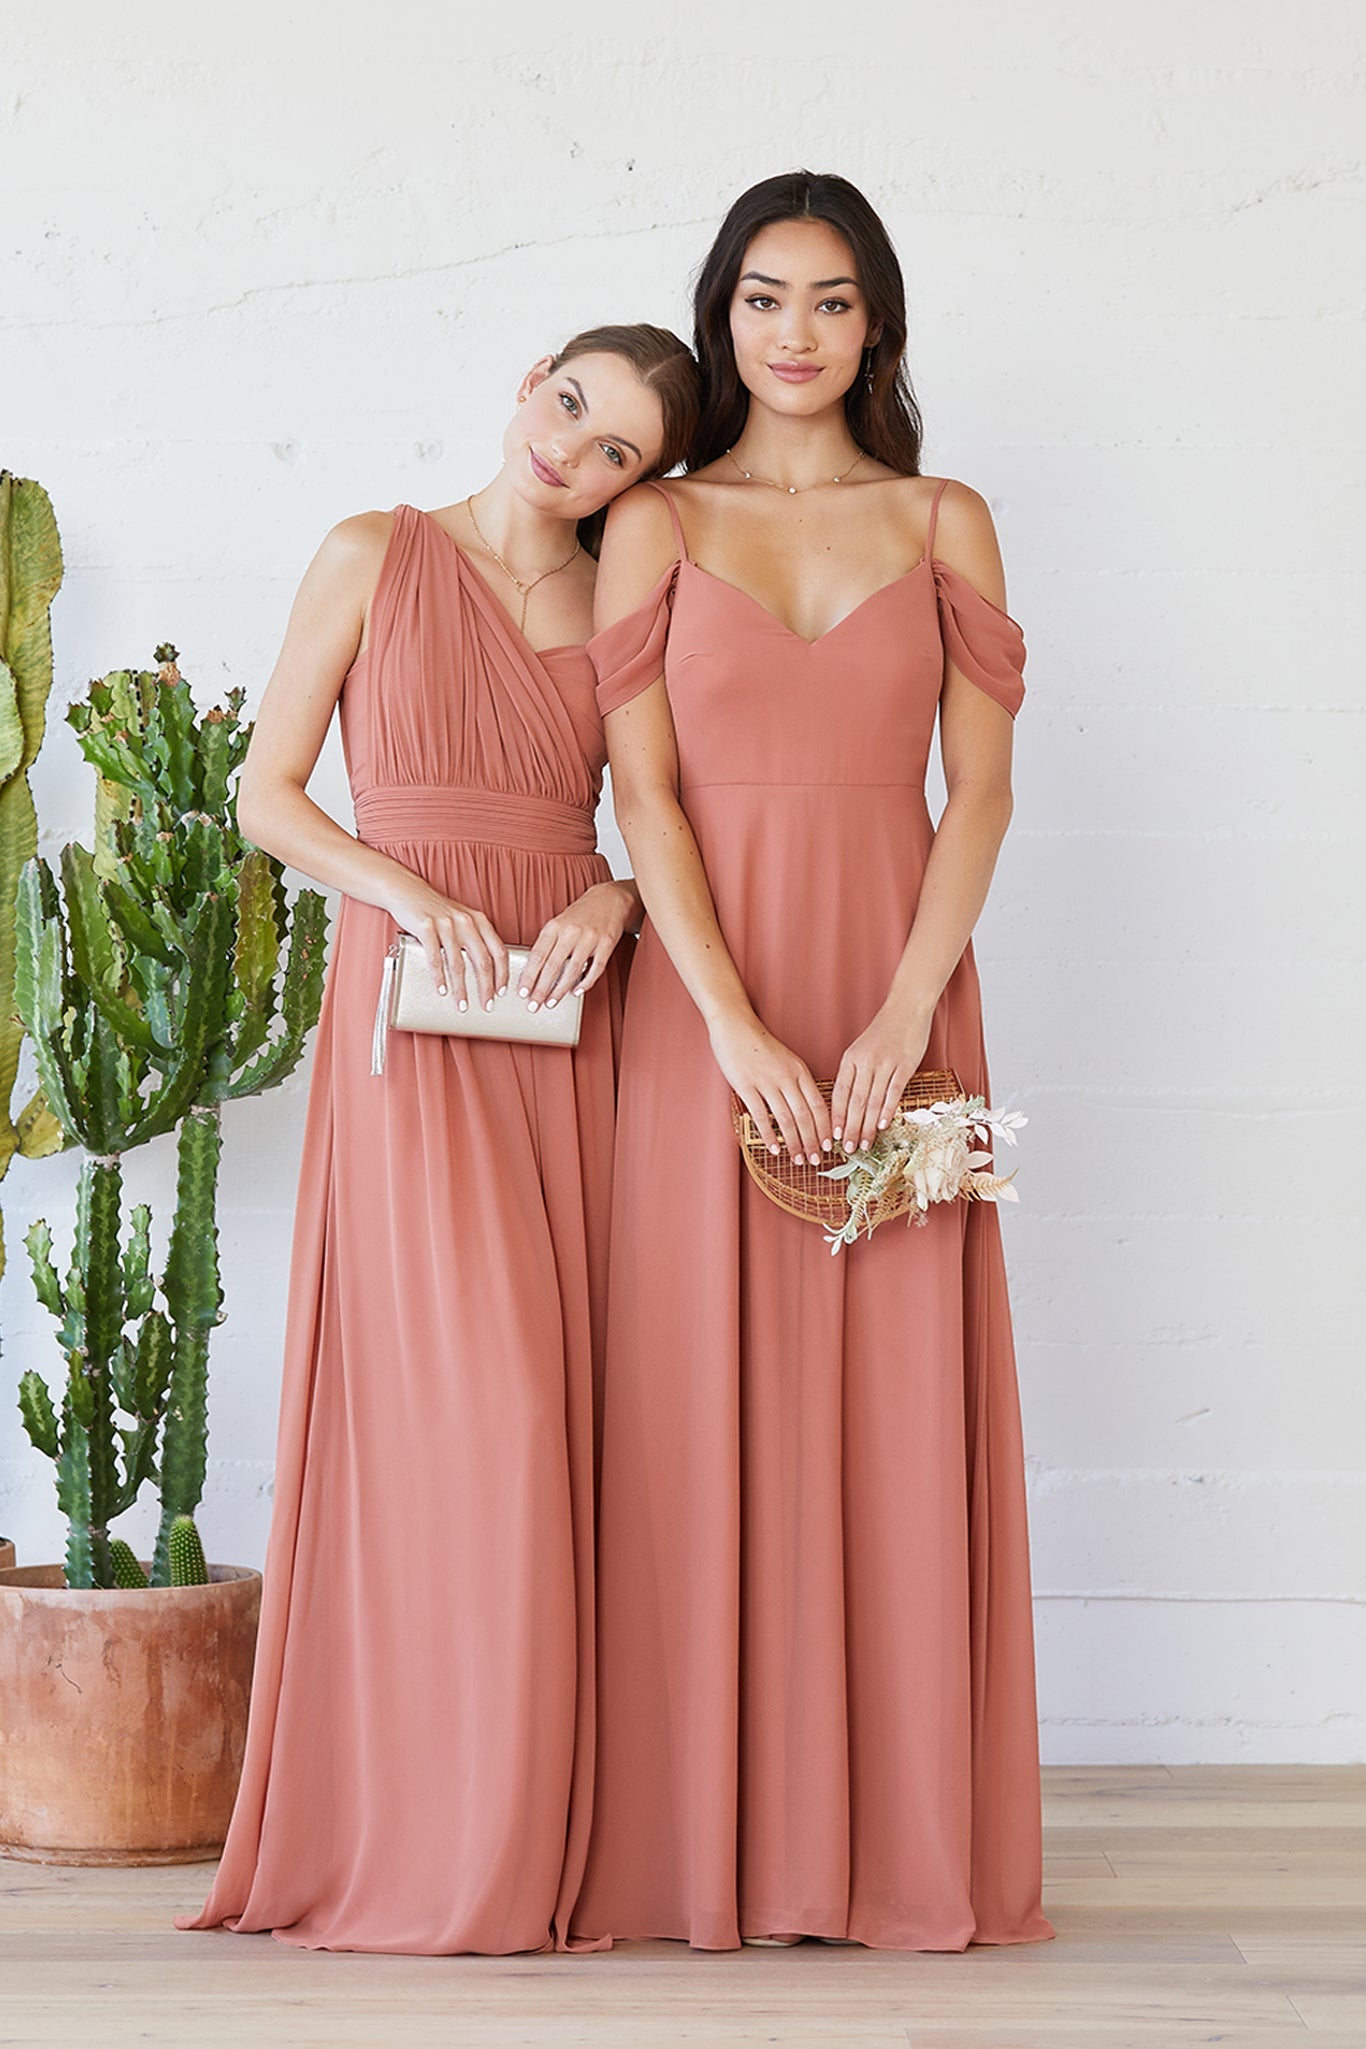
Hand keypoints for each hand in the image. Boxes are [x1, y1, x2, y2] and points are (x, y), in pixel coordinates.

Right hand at [384, 875, 508, 1012]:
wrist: (407, 891)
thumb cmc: (436, 910)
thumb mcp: (462, 919)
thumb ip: (474, 938)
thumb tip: (485, 970)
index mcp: (479, 920)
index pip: (499, 951)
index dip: (502, 974)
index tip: (502, 992)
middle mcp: (466, 922)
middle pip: (482, 961)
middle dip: (486, 988)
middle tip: (487, 1006)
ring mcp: (446, 924)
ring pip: (458, 964)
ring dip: (461, 989)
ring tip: (462, 1005)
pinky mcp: (426, 927)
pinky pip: (435, 958)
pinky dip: (438, 978)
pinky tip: (441, 990)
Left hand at [518, 881, 635, 1009]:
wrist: (610, 899)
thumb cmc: (581, 914)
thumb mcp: (559, 923)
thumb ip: (548, 944)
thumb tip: (534, 971)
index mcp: (555, 926)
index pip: (537, 955)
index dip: (529, 976)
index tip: (522, 992)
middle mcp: (571, 932)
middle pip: (552, 966)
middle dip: (541, 989)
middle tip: (533, 1005)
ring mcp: (590, 939)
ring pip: (572, 971)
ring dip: (560, 990)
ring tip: (551, 1003)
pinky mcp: (606, 945)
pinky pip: (595, 969)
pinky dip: (585, 983)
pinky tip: (575, 992)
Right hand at [707, 1007, 831, 1164]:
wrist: (736, 1027)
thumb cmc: (760, 1045)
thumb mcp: (788, 1060)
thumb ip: (797, 1082)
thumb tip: (807, 1110)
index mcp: (800, 1071)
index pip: (819, 1105)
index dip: (826, 1128)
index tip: (830, 1146)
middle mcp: (787, 1078)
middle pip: (805, 1116)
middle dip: (813, 1142)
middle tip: (816, 1160)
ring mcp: (767, 1082)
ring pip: (786, 1120)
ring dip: (794, 1143)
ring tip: (798, 1159)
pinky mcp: (746, 1087)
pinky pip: (761, 1116)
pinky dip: (769, 1135)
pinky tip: (774, 1148)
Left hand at [831, 1000, 932, 1153]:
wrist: (907, 1008)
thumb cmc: (884, 1031)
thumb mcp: (861, 1049)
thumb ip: (855, 1074)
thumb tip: (848, 1104)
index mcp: (850, 1059)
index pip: (839, 1093)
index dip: (836, 1117)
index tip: (833, 1137)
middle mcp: (865, 1062)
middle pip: (855, 1102)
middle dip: (850, 1128)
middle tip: (848, 1149)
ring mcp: (885, 1064)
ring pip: (872, 1101)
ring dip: (867, 1126)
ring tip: (864, 1144)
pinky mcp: (904, 1065)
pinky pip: (893, 1092)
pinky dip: (887, 1110)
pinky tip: (882, 1125)